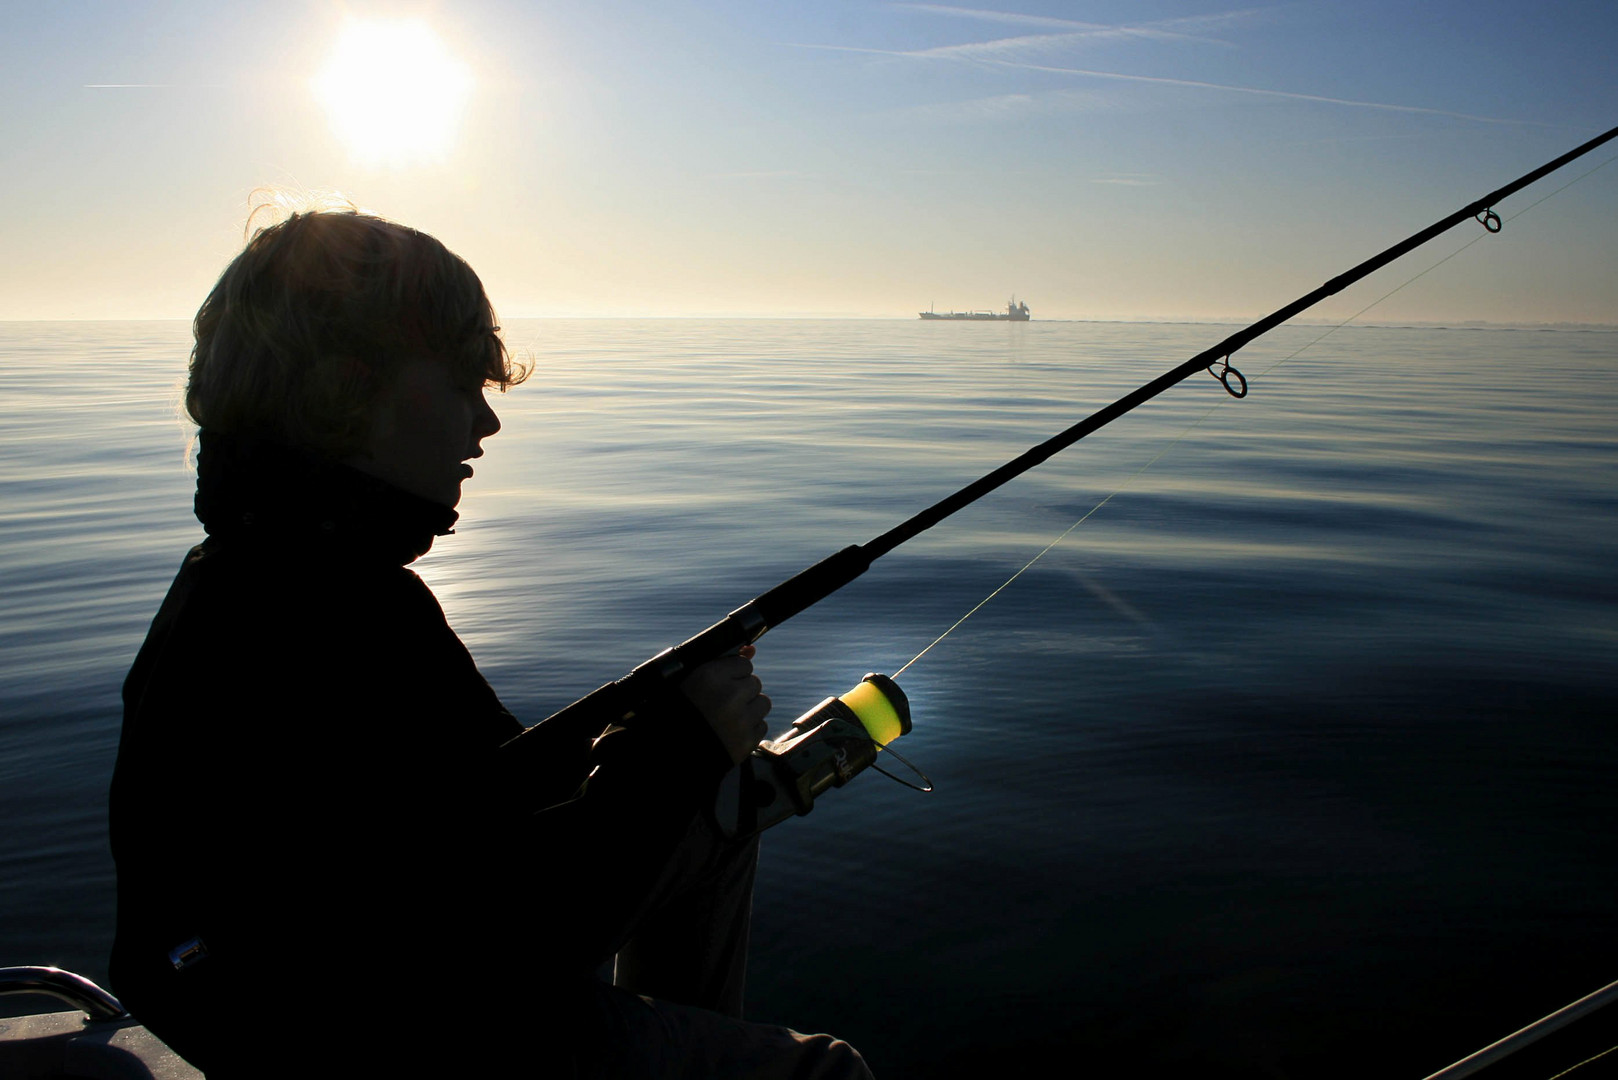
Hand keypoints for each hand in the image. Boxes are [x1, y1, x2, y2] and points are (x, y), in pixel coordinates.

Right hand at [680, 644, 771, 765]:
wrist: (669, 755)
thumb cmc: (677, 714)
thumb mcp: (691, 681)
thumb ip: (722, 663)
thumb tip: (751, 649)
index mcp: (710, 676)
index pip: (743, 664)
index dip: (732, 675)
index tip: (720, 686)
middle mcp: (729, 695)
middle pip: (755, 683)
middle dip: (742, 692)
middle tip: (722, 704)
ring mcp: (740, 720)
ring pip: (763, 703)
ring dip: (749, 709)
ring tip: (728, 718)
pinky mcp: (747, 741)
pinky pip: (762, 726)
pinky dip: (749, 729)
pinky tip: (730, 732)